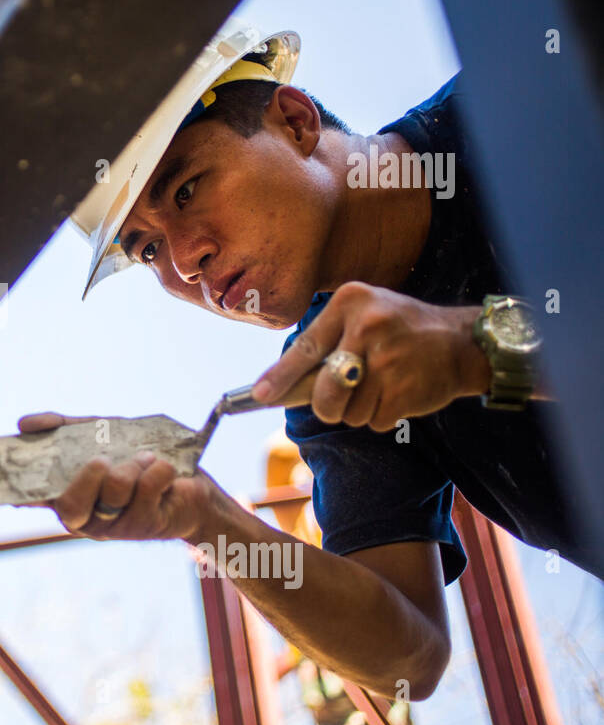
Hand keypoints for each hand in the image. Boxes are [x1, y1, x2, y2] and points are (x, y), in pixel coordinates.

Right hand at [14, 412, 218, 540]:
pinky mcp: (148, 524)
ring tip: (145, 457)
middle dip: (88, 479)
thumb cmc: (133, 458)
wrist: (188, 482)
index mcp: (68, 498)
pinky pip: (147, 491)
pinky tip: (163, 468)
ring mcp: (117, 525)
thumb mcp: (99, 437)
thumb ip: (63, 428)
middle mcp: (87, 518)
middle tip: (103, 459)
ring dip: (132, 465)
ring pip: (114, 494)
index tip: (15, 488)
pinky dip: (157, 470)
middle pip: (71, 508)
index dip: (24, 492)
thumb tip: (25, 424)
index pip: (36, 500)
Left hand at [251, 281, 488, 430]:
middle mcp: (368, 327)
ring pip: (349, 412)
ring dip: (361, 410)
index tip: (261, 395)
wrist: (463, 341)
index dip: (281, 376)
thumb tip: (282, 385)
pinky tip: (398, 393)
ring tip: (382, 385)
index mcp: (352, 303)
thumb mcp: (365, 314)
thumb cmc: (401, 329)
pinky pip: (375, 421)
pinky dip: (383, 416)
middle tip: (341, 400)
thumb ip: (328, 340)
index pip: (306, 348)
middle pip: (324, 393)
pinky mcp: (406, 389)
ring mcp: (389, 359)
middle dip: (328, 406)